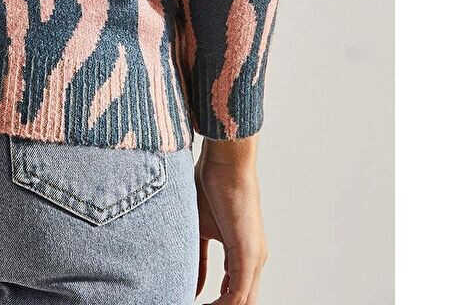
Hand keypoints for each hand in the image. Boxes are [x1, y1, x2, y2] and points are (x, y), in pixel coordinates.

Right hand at [194, 135, 267, 302]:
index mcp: (245, 253)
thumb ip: (199, 259)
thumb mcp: (200, 229)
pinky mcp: (249, 254)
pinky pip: (239, 294)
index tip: (197, 304)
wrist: (226, 160)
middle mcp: (255, 259)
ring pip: (243, 302)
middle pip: (243, 301)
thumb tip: (194, 286)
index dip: (219, 303)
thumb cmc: (211, 184)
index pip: (235, 292)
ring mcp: (255, 258)